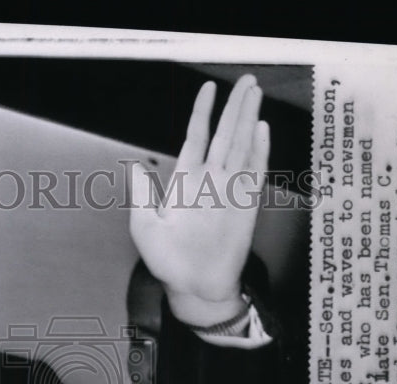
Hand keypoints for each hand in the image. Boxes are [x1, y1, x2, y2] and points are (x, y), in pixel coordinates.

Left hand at [129, 74, 268, 325]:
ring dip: (248, 119)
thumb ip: (142, 195)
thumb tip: (135, 166)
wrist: (195, 288)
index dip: (202, 113)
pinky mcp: (246, 207)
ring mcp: (230, 192)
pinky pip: (254, 173)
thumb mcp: (145, 227)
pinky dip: (259, 151)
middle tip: (246, 80)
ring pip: (241, 146)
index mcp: (185, 183)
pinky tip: (261, 130)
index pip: (196, 138)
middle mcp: (210, 182)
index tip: (207, 90)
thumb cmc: (169, 264)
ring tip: (254, 93)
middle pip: (225, 135)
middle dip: (234, 106)